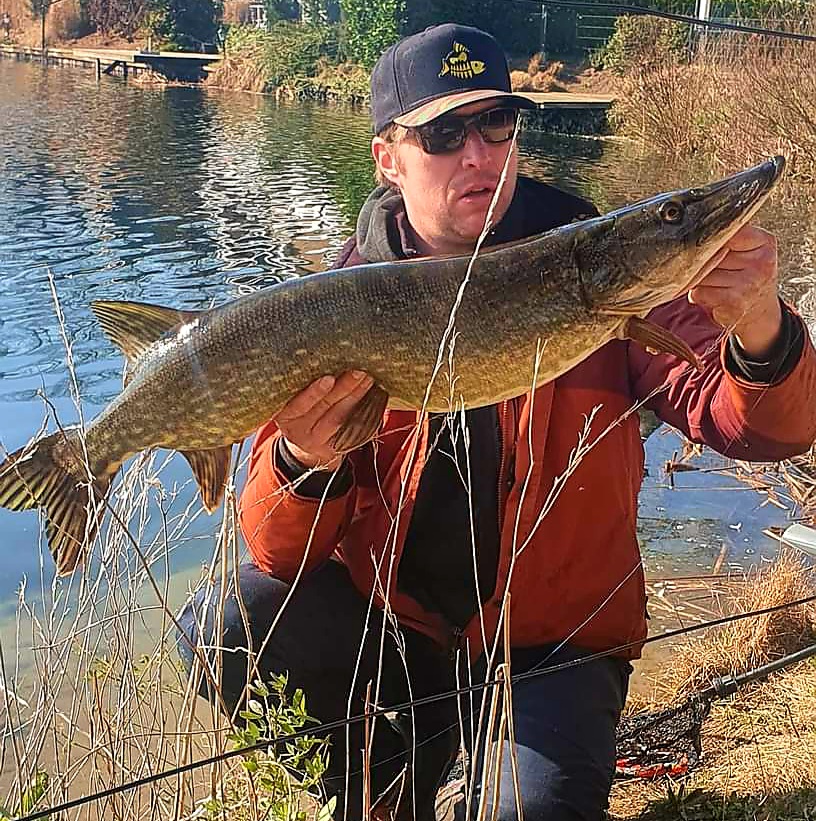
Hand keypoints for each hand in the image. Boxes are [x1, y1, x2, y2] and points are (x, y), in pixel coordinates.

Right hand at [275, 370, 373, 470]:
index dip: (313, 393)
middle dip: (342, 388)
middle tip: (358, 371)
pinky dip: (361, 409)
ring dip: (355, 396)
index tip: (329, 379)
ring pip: (338, 417)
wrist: (303, 442)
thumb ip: (300, 383)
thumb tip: (324, 356)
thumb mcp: (290, 398)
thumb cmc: (298, 409)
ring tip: (367, 379)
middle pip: (322, 408)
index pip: (298, 405)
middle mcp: (297, 430)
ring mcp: (315, 439)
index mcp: (283, 415)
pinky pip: (349, 428)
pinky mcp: (332, 446)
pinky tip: (371, 394)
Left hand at [688, 225, 782, 358]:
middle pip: (710, 252)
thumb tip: (689, 233)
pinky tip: (712, 297)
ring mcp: (749, 283)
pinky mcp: (734, 301)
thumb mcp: (746, 252)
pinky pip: (700, 291)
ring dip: (698, 280)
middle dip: (701, 261)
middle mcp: (761, 262)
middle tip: (710, 269)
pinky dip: (698, 294)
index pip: (726, 231)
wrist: (759, 313)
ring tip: (714, 284)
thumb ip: (726, 238)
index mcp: (765, 243)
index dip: (708, 238)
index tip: (700, 242)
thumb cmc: (745, 277)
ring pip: (702, 273)